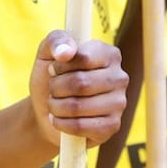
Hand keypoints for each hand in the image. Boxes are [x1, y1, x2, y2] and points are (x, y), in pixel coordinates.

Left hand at [28, 32, 127, 147]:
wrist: (47, 111)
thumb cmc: (51, 78)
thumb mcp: (47, 53)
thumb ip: (56, 41)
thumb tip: (66, 52)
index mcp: (109, 54)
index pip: (84, 58)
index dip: (61, 66)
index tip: (54, 69)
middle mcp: (119, 77)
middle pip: (80, 83)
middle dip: (56, 88)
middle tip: (52, 89)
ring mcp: (119, 103)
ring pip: (78, 106)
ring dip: (56, 107)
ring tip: (54, 104)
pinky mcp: (112, 126)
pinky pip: (80, 126)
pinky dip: (61, 124)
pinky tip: (59, 119)